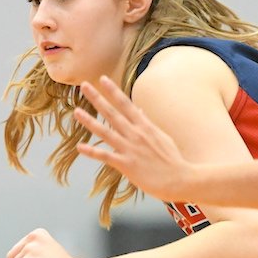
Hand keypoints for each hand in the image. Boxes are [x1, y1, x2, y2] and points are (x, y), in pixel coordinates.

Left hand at [75, 76, 194, 202]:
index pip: (126, 104)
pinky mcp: (126, 165)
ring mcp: (130, 149)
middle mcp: (136, 135)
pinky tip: (80, 147)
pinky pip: (106, 156)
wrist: (181, 179)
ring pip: (105, 132)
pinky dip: (92, 152)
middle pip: (113, 113)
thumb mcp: (163, 137)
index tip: (102, 79)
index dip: (113, 91)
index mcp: (145, 127)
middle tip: (84, 85)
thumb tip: (140, 112)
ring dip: (89, 121)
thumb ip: (149, 124)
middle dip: (97, 98)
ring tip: (76, 111)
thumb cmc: (173, 160)